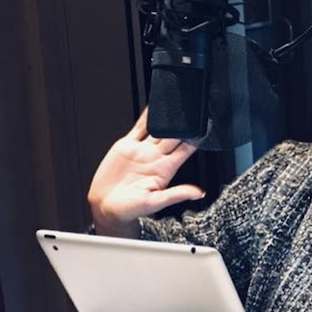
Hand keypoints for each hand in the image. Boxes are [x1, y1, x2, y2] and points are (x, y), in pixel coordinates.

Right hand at [87, 110, 205, 236]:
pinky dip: (145, 117)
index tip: (205, 126)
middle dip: (184, 123)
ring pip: (158, 129)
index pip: (185, 150)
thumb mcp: (155, 203)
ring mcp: (142, 151)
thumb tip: (199, 193)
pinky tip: (152, 106)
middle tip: (192, 108)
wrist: (106, 207)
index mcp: (165, 170)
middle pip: (174, 136)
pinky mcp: (126, 147)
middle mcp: (156, 158)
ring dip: (166, 117)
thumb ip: (176, 195)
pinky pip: (138, 128)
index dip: (196, 138)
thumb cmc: (130, 209)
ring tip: (176, 102)